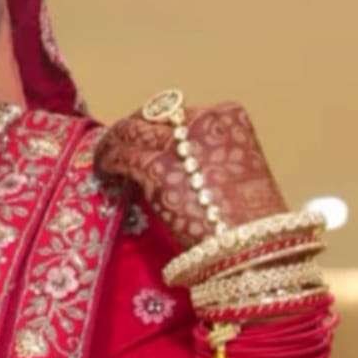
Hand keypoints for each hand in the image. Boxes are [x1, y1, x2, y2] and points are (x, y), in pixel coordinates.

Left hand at [96, 99, 286, 248]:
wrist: (254, 244)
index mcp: (227, 117)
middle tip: (115, 143)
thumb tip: (174, 161)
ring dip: (113, 144)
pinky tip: (104, 171)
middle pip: (151, 116)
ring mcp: (178, 144)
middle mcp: (201, 122)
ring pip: (130, 132)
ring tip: (104, 156)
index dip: (157, 125)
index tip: (145, 137)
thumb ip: (205, 156)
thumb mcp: (235, 169)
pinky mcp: (157, 169)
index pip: (179, 112)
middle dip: (131, 129)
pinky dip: (108, 162)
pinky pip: (122, 157)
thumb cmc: (253, 219)